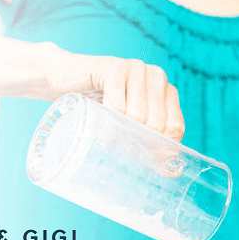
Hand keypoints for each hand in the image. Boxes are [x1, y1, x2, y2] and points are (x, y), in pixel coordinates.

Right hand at [42, 44, 183, 140]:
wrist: (63, 79)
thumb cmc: (99, 106)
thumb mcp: (127, 127)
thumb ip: (152, 146)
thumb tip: (175, 173)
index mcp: (166, 90)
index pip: (175, 127)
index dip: (159, 146)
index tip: (140, 154)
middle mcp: (156, 76)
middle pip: (157, 123)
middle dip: (136, 139)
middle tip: (116, 140)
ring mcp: (136, 68)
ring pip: (138, 116)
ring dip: (118, 129)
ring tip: (104, 126)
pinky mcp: (114, 66)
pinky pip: (116, 106)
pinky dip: (106, 118)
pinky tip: (97, 115)